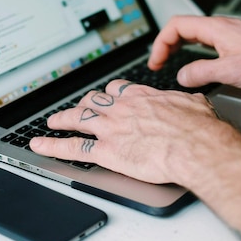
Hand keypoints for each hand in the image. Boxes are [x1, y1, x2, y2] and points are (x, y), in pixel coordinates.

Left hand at [30, 79, 240, 186]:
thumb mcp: (195, 103)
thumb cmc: (200, 129)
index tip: (107, 95)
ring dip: (62, 119)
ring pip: (78, 118)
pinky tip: (41, 145)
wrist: (196, 148)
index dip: (109, 93)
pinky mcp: (106, 151)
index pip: (117, 89)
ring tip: (52, 121)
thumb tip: (190, 98)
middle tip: (78, 107)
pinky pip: (73, 146)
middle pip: (94, 100)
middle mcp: (122, 108)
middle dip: (83, 104)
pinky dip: (53, 145)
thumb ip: (184, 100)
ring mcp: (111, 129)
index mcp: (142, 96)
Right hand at [148, 15, 240, 89]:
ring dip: (180, 45)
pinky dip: (195, 48)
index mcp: (215, 29)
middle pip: (184, 28)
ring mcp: (231, 32)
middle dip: (167, 44)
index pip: (176, 26)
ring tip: (172, 60)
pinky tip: (200, 59)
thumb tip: (181, 76)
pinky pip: (209, 39)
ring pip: (197, 33)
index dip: (161, 43)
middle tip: (159, 62)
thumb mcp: (231, 71)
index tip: (156, 61)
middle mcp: (222, 26)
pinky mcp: (239, 40)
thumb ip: (201, 73)